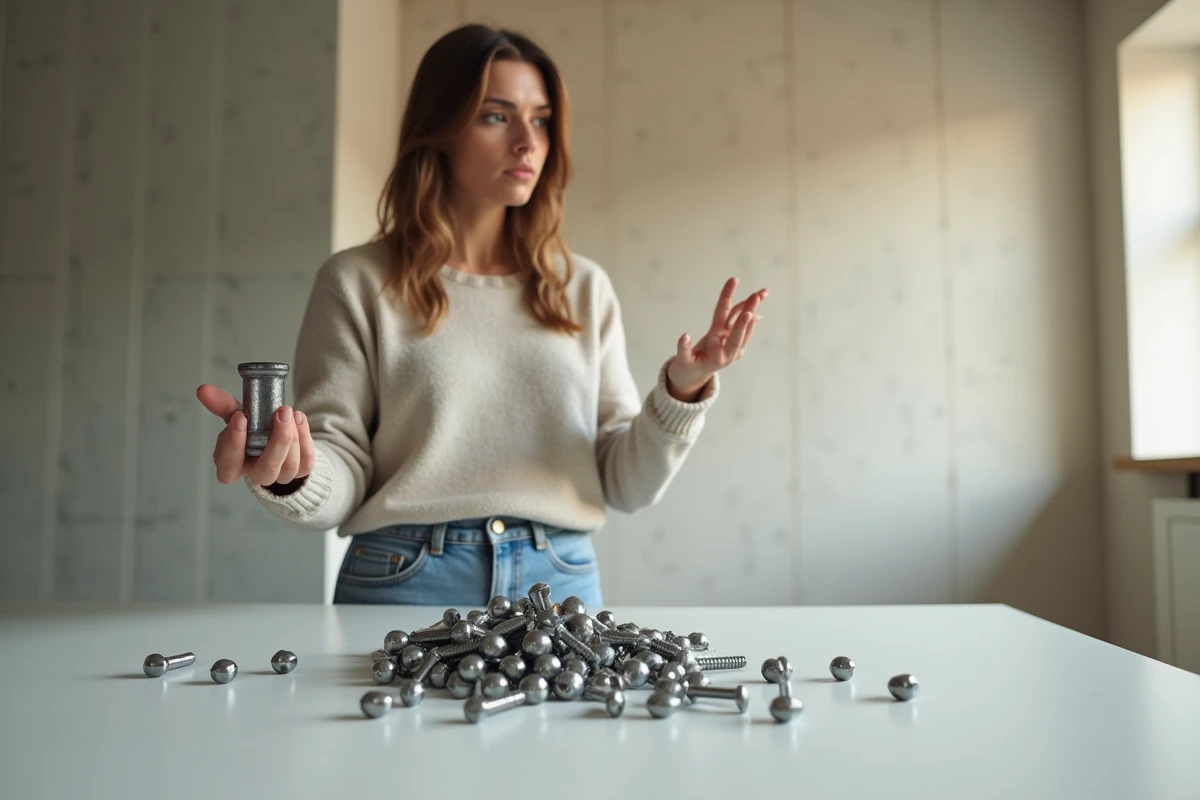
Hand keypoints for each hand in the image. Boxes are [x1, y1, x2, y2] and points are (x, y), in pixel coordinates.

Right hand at [196, 384, 315, 486]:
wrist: (281, 436)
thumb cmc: (254, 431)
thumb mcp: (238, 417)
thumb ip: (222, 406)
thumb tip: (203, 389)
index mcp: (234, 465)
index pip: (229, 468)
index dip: (233, 447)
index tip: (240, 418)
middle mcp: (258, 474)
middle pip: (266, 470)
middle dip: (276, 441)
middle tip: (279, 412)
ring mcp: (281, 476)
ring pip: (289, 466)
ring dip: (292, 436)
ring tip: (289, 412)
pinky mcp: (302, 471)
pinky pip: (306, 460)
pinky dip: (305, 438)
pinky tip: (299, 419)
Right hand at [666, 277, 766, 401]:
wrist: (693, 375)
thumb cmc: (687, 368)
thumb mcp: (683, 362)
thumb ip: (684, 350)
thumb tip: (684, 336)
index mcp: (719, 355)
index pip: (732, 338)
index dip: (740, 326)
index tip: (748, 313)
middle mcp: (728, 349)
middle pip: (740, 327)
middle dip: (749, 310)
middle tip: (758, 295)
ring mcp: (730, 343)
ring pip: (740, 321)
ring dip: (751, 306)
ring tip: (763, 292)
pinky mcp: (728, 338)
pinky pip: (737, 322)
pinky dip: (746, 312)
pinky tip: (758, 301)